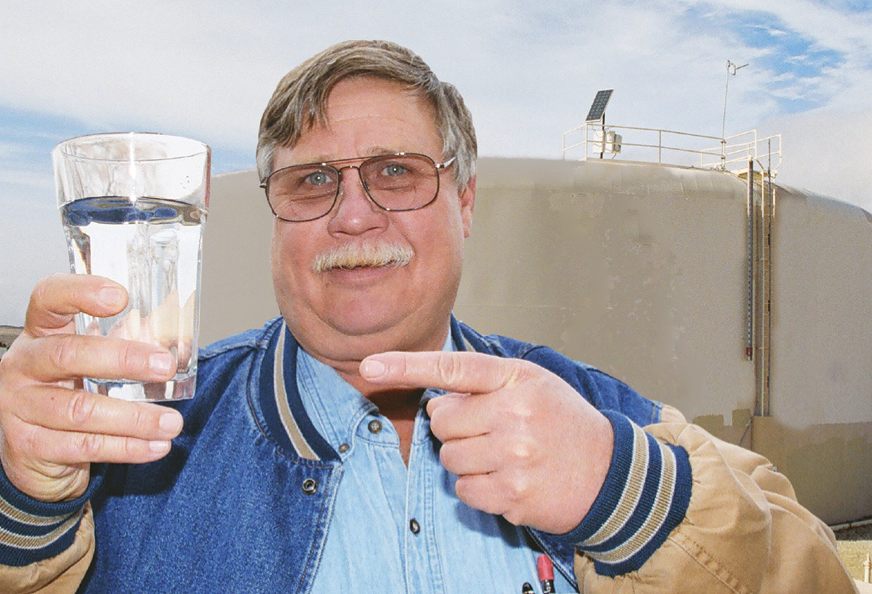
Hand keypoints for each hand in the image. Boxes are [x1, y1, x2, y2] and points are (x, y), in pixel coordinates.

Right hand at [0, 274, 183, 502]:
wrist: (35, 453)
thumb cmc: (70, 393)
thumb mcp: (90, 363)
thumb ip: (125, 346)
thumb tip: (183, 342)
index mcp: (41, 334)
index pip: (49, 299)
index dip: (80, 292)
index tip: (121, 296)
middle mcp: (24, 366)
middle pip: (68, 354)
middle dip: (123, 359)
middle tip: (165, 366)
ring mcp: (20, 407)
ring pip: (81, 410)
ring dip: (135, 417)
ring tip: (172, 423)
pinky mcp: (29, 446)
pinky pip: (84, 446)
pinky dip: (127, 448)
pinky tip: (155, 446)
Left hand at [360, 351, 612, 533]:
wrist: (609, 472)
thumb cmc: (562, 422)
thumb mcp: (532, 385)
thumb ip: (484, 385)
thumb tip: (437, 402)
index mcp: (517, 380)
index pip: (453, 368)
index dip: (406, 366)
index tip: (370, 365)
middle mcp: (514, 414)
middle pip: (442, 422)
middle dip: (456, 428)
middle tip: (491, 431)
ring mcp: (513, 457)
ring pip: (449, 458)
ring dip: (466, 459)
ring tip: (504, 456)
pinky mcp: (512, 494)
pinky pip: (464, 490)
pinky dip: (478, 488)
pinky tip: (508, 479)